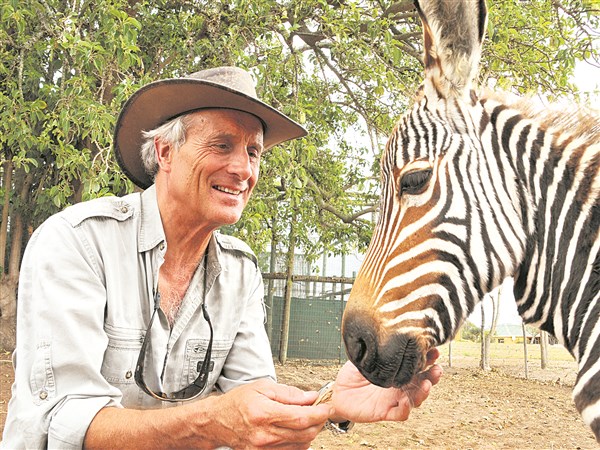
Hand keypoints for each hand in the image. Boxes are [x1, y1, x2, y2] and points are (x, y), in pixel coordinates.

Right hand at [209, 379, 330, 448]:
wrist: (218, 421)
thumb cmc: (238, 402)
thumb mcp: (262, 388)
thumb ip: (288, 393)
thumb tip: (310, 397)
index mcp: (264, 413)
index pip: (301, 417)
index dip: (319, 413)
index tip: (327, 406)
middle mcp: (265, 434)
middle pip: (304, 433)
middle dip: (319, 422)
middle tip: (321, 411)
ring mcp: (264, 448)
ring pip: (301, 444)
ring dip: (311, 431)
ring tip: (309, 418)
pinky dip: (301, 441)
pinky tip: (298, 430)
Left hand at [331, 348, 442, 422]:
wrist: (338, 393)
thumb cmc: (353, 374)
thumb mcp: (364, 357)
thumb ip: (375, 349)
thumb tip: (384, 332)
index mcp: (397, 370)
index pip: (417, 364)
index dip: (428, 358)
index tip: (433, 349)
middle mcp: (400, 385)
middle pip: (423, 382)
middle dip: (432, 376)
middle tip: (437, 368)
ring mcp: (394, 399)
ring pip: (416, 399)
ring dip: (423, 392)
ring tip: (427, 384)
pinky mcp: (385, 412)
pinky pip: (400, 413)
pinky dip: (405, 408)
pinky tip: (406, 401)